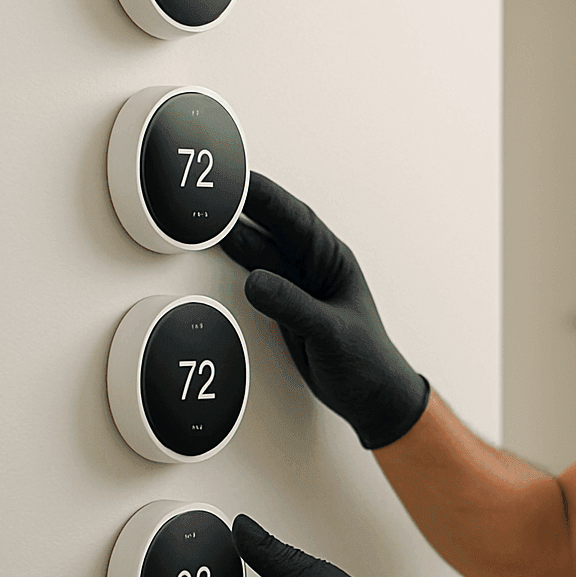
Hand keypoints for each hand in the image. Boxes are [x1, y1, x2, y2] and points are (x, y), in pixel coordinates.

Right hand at [221, 172, 429, 449]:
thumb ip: (293, 307)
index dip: (265, 197)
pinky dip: (236, 259)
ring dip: (234, 229)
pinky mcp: (285, 305)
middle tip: (209, 185)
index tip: (236, 180)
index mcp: (334, 261)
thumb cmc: (366, 362)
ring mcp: (298, 284)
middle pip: (273, 227)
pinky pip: (257, 274)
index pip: (295, 219)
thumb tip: (255, 282)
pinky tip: (217, 245)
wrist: (372, 397)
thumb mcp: (330, 333)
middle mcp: (315, 266)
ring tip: (203, 210)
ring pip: (261, 248)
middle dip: (243, 204)